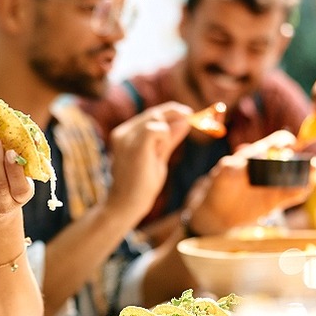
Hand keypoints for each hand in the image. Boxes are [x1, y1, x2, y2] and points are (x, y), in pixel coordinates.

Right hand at [107, 102, 191, 218]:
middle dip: (175, 113)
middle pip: (154, 113)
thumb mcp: (158, 157)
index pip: (150, 114)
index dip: (170, 111)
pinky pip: (156, 129)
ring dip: (168, 130)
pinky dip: (165, 135)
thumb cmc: (140, 185)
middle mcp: (123, 132)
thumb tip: (185, 121)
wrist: (126, 205)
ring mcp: (127, 138)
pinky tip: (161, 150)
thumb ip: (169, 139)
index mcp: (125, 134)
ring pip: (155, 118)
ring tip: (163, 151)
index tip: (188, 113)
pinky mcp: (135, 146)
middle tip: (192, 118)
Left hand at [187, 131, 310, 234]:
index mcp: (259, 154)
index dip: (285, 141)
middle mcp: (271, 167)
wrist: (217, 212)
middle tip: (306, 161)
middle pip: (293, 158)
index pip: (278, 141)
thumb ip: (237, 164)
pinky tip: (303, 188)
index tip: (289, 145)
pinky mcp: (277, 200)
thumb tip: (250, 159)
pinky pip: (295, 194)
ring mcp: (276, 184)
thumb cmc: (219, 186)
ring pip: (298, 175)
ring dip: (307, 172)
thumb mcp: (224, 172)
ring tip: (312, 171)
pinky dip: (302, 190)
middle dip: (300, 157)